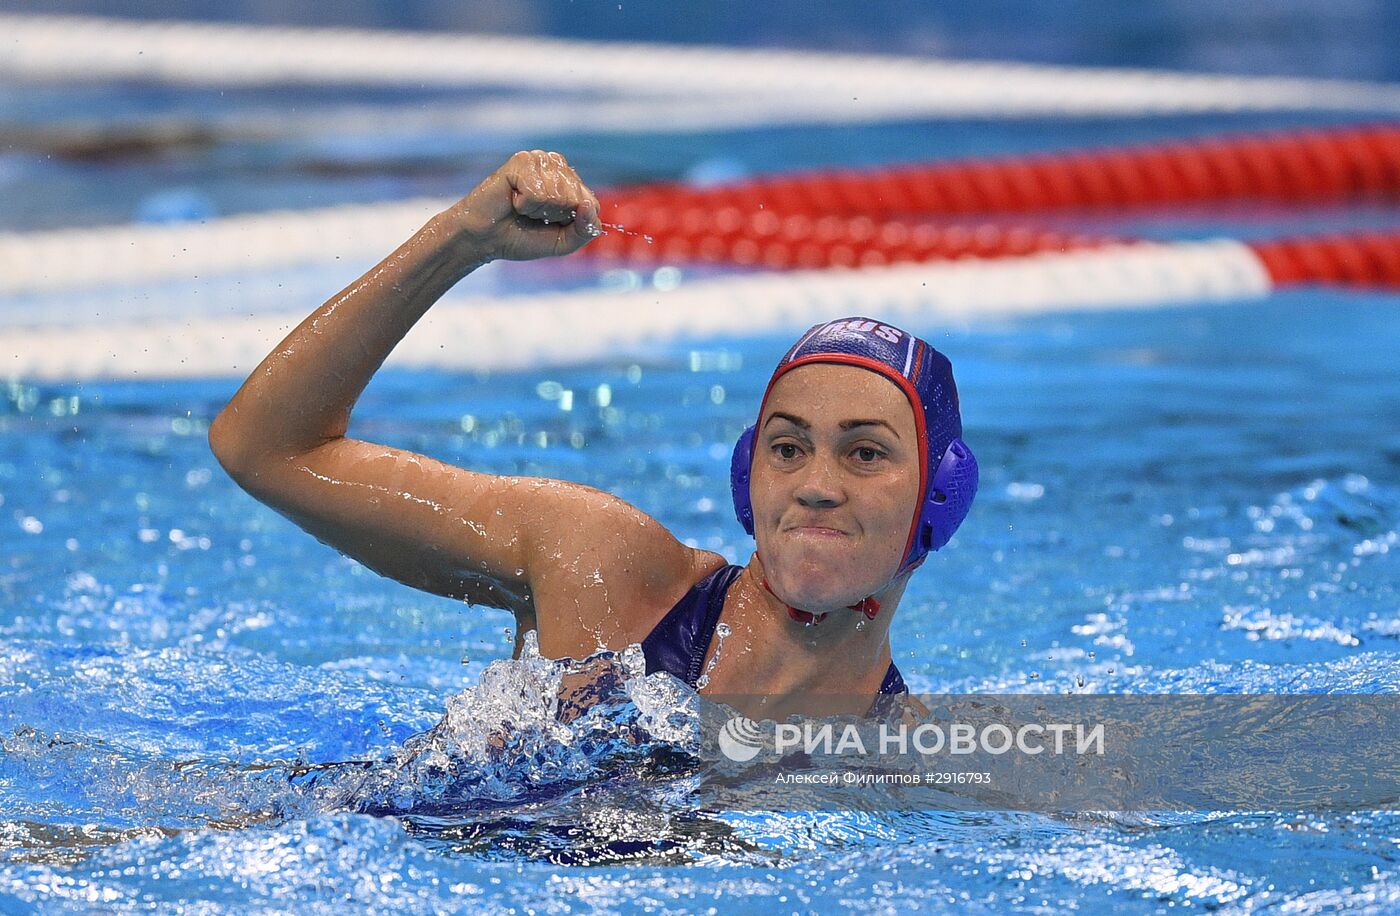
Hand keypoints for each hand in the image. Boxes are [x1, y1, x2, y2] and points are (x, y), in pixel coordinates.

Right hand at [446, 150, 601, 262]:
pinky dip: (525, 204)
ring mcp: (540, 160)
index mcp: (571, 182)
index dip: (571, 223)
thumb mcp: (562, 242)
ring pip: (559, 195)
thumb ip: (585, 230)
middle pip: (577, 199)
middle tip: (532, 215)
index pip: (592, 204)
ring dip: (538, 210)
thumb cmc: (521, 237)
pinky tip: (513, 199)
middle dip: (555, 216)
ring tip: (522, 207)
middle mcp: (558, 166)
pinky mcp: (522, 160)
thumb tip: (588, 206)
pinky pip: (539, 192)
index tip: (549, 223)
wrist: (485, 239)